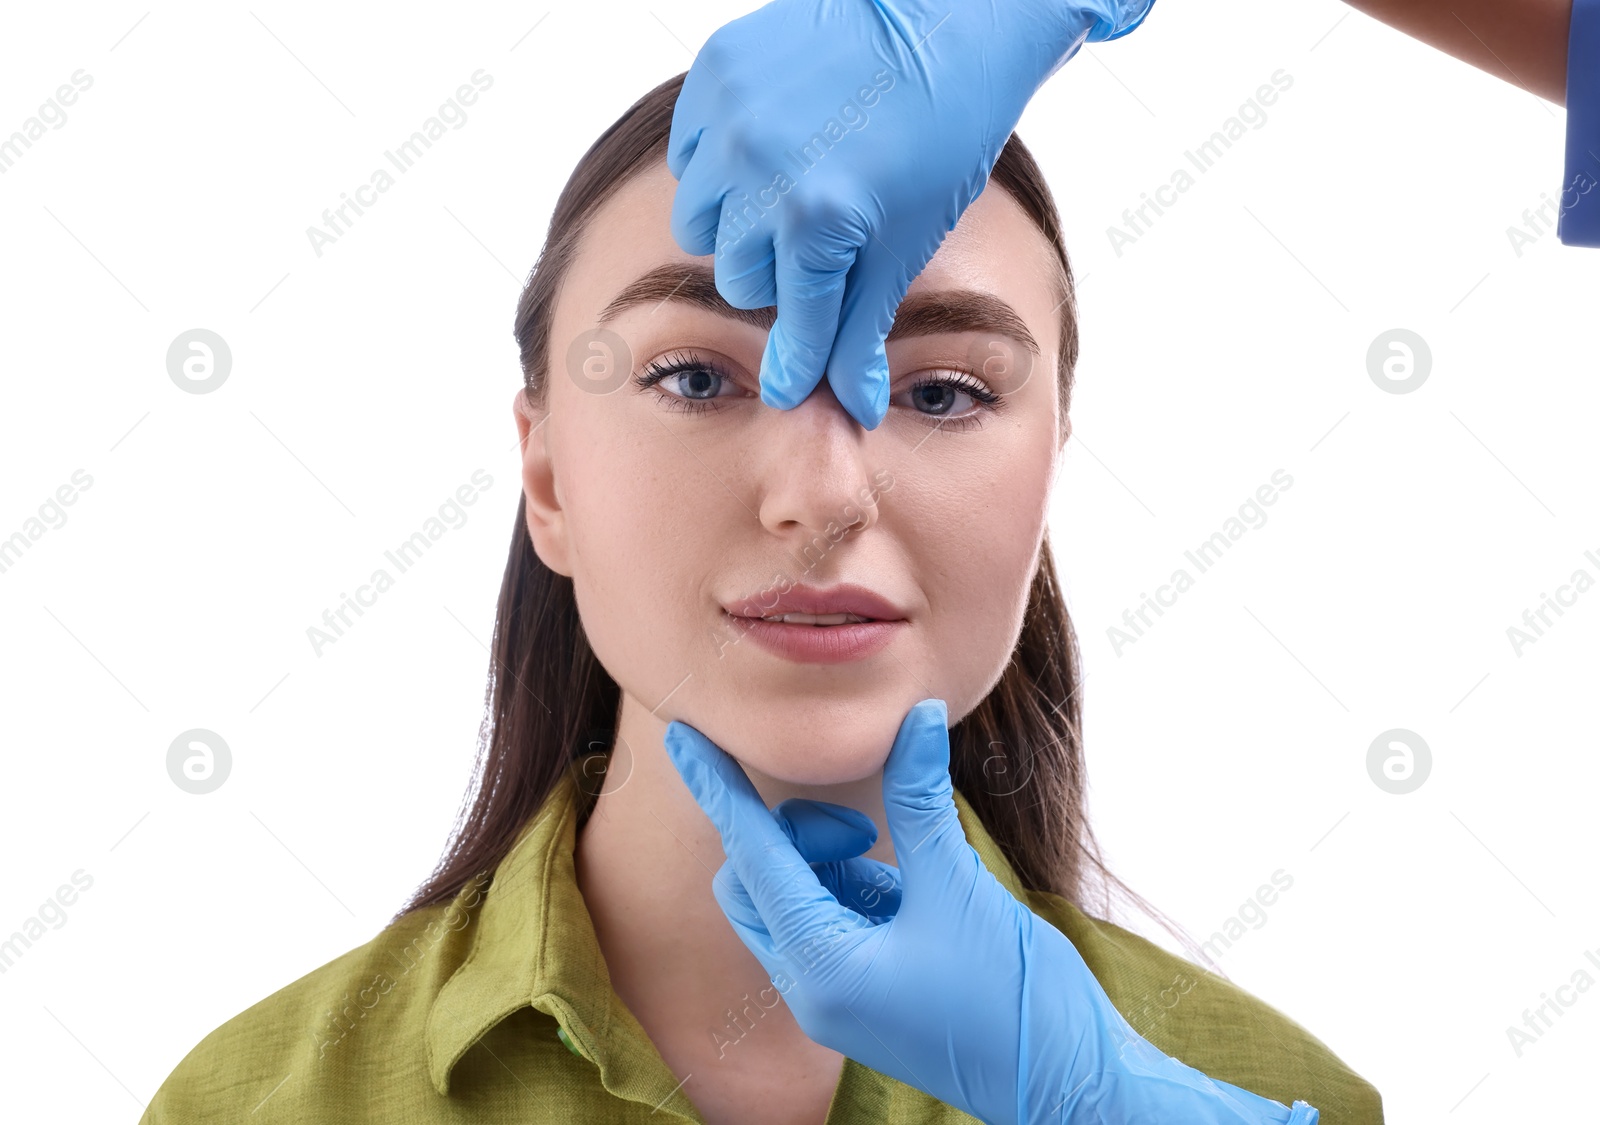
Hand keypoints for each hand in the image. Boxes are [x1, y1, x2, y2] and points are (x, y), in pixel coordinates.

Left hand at [663, 699, 1319, 1124]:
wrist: (1070, 1090)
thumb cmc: (1017, 999)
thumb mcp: (961, 886)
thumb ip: (923, 799)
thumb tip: (917, 715)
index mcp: (821, 968)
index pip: (751, 855)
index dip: (719, 787)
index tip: (682, 733)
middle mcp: (811, 991)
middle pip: (754, 883)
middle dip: (795, 836)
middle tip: (864, 826)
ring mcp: (834, 1002)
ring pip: (789, 904)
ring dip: (829, 864)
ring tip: (893, 858)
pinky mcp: (860, 1002)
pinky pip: (827, 928)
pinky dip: (855, 890)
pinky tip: (910, 891)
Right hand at [666, 0, 1157, 429]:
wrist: (942, 20)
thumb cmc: (939, 136)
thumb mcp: (907, 244)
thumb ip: (865, 331)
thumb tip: (856, 409)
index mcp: (816, 218)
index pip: (791, 324)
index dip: (798, 361)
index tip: (789, 388)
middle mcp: (761, 167)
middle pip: (738, 279)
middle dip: (777, 276)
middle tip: (819, 247)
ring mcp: (732, 114)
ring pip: (702, 222)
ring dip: (740, 223)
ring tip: (788, 198)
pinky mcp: (717, 70)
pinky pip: (691, 154)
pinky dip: (722, 165)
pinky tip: (770, 150)